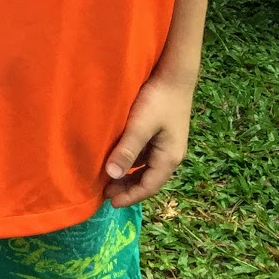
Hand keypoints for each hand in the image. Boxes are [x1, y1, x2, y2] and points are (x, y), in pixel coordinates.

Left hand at [103, 71, 195, 207]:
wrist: (173, 75)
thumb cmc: (158, 100)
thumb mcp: (140, 125)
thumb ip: (127, 149)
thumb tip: (113, 176)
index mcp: (169, 158)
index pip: (148, 186)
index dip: (130, 197)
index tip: (110, 203)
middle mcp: (170, 154)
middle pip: (148, 179)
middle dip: (128, 188)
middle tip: (104, 193)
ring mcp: (166, 144)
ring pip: (145, 167)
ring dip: (128, 175)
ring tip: (107, 178)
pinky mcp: (161, 133)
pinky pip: (144, 155)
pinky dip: (131, 161)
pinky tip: (117, 157)